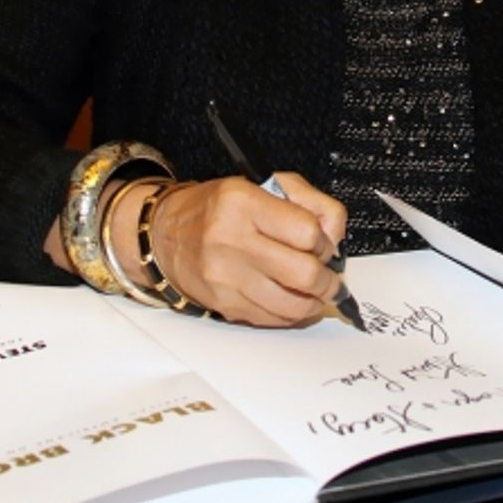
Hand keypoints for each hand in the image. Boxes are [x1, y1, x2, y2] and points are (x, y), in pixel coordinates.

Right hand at [150, 172, 347, 326]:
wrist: (167, 234)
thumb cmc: (220, 208)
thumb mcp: (266, 184)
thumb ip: (311, 202)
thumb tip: (336, 238)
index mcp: (243, 202)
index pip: (307, 232)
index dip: (325, 241)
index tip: (324, 244)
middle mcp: (231, 239)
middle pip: (304, 274)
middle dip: (329, 280)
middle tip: (330, 278)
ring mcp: (225, 277)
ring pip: (292, 304)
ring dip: (314, 302)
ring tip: (315, 291)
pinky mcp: (224, 304)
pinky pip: (273, 319)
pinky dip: (291, 314)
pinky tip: (292, 300)